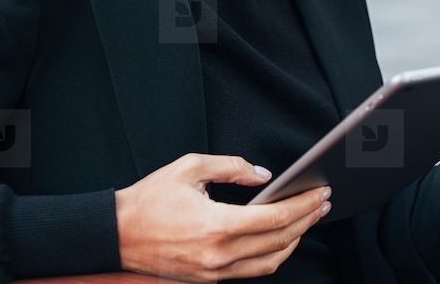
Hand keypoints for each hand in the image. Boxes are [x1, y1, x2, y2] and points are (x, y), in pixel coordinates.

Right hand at [115, 153, 330, 280]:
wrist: (116, 234)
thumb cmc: (150, 199)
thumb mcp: (190, 167)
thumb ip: (232, 167)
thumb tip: (265, 176)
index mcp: (217, 226)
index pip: (275, 218)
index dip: (303, 205)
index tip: (320, 192)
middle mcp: (219, 255)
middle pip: (280, 241)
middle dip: (307, 220)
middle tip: (323, 202)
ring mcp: (214, 272)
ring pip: (270, 262)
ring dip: (295, 240)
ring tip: (309, 218)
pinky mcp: (209, 280)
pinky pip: (252, 271)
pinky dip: (273, 255)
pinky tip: (282, 238)